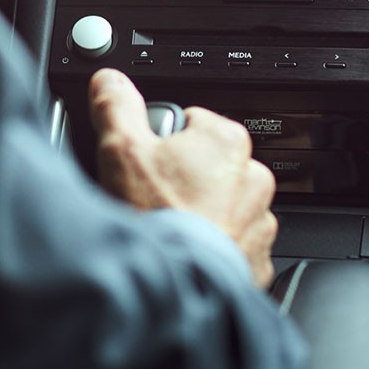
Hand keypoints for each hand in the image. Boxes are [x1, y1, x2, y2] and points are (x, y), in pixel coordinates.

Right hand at [88, 69, 277, 287]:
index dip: (160, 141)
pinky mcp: (257, 258)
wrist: (174, 288)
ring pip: (221, 204)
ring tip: (168, 225)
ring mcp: (258, 220)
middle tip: (152, 196)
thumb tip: (110, 81)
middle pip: (206, 164)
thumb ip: (116, 105)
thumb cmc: (154, 218)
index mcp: (226, 141)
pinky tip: (185, 249)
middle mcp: (253, 176)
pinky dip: (212, 245)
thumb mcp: (121, 149)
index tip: (147, 162)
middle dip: (182, 177)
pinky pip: (232, 243)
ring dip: (200, 212)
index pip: (189, 122)